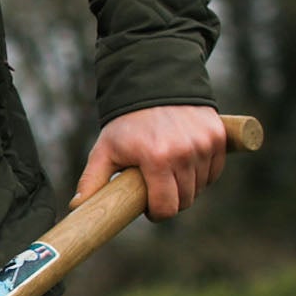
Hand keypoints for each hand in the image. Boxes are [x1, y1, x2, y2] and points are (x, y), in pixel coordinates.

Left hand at [72, 105, 230, 218]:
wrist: (154, 84)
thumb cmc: (127, 123)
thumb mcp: (105, 150)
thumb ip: (92, 181)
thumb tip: (77, 208)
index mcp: (156, 158)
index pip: (166, 208)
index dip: (157, 212)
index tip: (149, 206)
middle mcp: (184, 151)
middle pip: (185, 200)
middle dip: (170, 200)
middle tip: (156, 186)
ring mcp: (204, 143)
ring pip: (201, 187)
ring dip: (187, 185)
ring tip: (169, 170)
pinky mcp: (218, 136)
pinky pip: (214, 171)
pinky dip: (203, 172)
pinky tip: (186, 161)